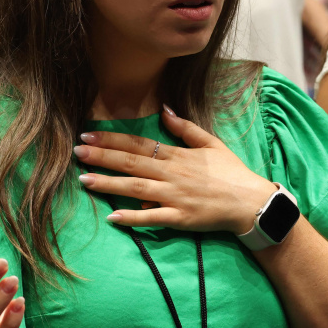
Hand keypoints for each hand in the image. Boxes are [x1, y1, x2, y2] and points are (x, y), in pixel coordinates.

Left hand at [77, 106, 278, 234]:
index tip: (89, 134)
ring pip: (135, 188)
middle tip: (77, 150)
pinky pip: (152, 218)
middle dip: (102, 156)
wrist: (250, 202)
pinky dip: (132, 218)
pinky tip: (112, 217)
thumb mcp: (211, 143)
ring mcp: (174, 196)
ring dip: (108, 184)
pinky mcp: (179, 218)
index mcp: (178, 155)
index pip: (139, 144)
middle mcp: (172, 174)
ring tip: (84, 179)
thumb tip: (164, 109)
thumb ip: (185, 128)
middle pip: (131, 163)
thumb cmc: (231, 172)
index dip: (113, 139)